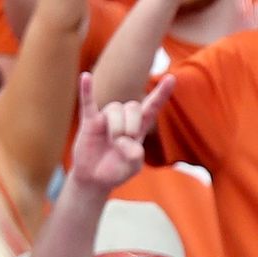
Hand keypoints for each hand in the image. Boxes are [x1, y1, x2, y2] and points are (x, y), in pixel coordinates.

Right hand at [67, 68, 172, 188]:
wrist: (94, 178)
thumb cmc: (116, 170)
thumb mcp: (132, 168)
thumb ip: (135, 156)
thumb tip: (126, 140)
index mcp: (139, 128)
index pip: (152, 107)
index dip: (161, 93)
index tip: (171, 78)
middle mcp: (124, 118)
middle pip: (133, 106)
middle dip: (130, 127)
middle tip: (122, 145)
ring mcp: (106, 117)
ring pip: (115, 108)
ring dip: (116, 128)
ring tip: (112, 142)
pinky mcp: (90, 121)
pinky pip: (88, 101)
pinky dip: (87, 90)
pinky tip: (86, 77)